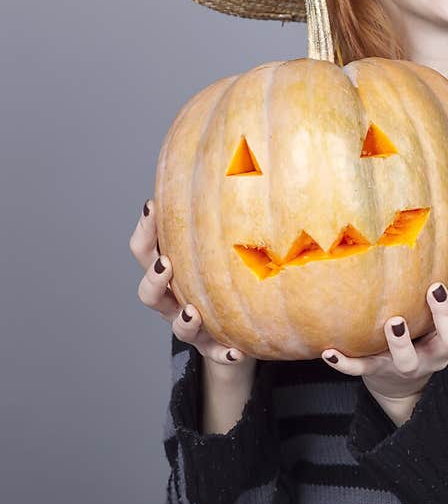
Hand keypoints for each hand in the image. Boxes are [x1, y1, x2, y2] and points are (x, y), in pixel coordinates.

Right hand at [129, 199, 254, 375]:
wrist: (241, 322)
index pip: (146, 246)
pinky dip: (223, 352)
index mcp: (169, 265)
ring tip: (194, 313)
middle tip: (167, 264)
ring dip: (183, 320)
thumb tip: (247, 150)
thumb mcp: (221, 236)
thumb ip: (223, 205)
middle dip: (154, 278)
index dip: (145, 229)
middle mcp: (172, 296)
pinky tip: (240, 349)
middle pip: (149, 291)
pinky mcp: (213, 346)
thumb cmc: (227, 266)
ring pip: (177, 325)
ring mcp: (190, 323)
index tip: (152, 206)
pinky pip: (216, 354)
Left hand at [321, 251, 447, 420]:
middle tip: (435, 288)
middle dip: (446, 314)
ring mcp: (410, 363)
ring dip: (401, 342)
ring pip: (409, 360)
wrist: (403, 381)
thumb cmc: (432, 330)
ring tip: (393, 322)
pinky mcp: (379, 371)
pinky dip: (346, 363)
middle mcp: (440, 350)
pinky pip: (363, 370)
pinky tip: (329, 352)